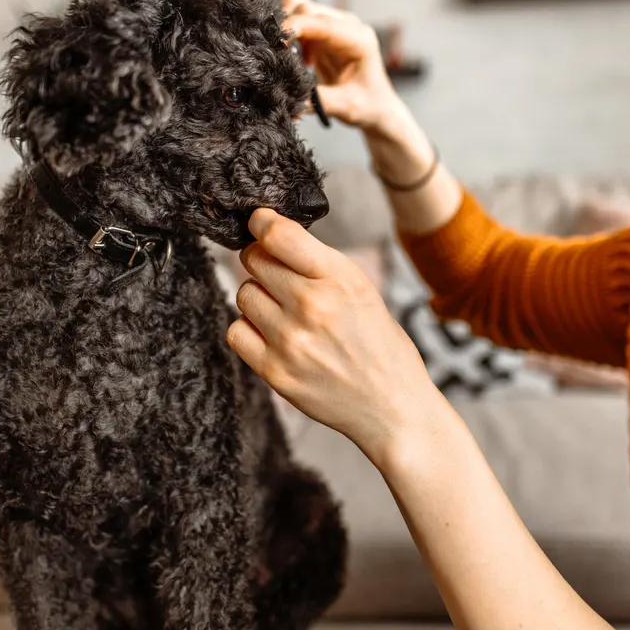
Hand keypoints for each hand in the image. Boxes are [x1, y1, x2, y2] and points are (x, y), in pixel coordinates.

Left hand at [225, 208, 436, 458]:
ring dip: (258, 297)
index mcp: (341, 279)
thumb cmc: (380, 345)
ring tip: (284, 312)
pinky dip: (249, 329)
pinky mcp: (275, 371)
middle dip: (263, 261)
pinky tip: (272, 335)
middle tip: (280, 276)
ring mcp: (291, 340)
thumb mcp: (362, 289)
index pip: (278, 235)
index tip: (259, 222)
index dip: (261, 223)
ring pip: (243, 293)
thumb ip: (318, 263)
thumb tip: (272, 235)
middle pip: (254, 259)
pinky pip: (236, 331)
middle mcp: (313, 306)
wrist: (393, 407)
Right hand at [282, 0, 404, 137]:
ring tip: (288, 58)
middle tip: (280, 57)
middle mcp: (347, 26)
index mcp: (359, 40)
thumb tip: (286, 97)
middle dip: (287, 27)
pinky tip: (297, 61)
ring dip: (286, 30)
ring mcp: (333, 26)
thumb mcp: (345, 107)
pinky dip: (288, 37)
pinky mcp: (322, 33)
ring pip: (298, 10)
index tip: (276, 39)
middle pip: (306, 8)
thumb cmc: (368, 105)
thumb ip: (317, 101)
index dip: (296, 26)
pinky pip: (297, 22)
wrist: (376, 106)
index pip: (323, 23)